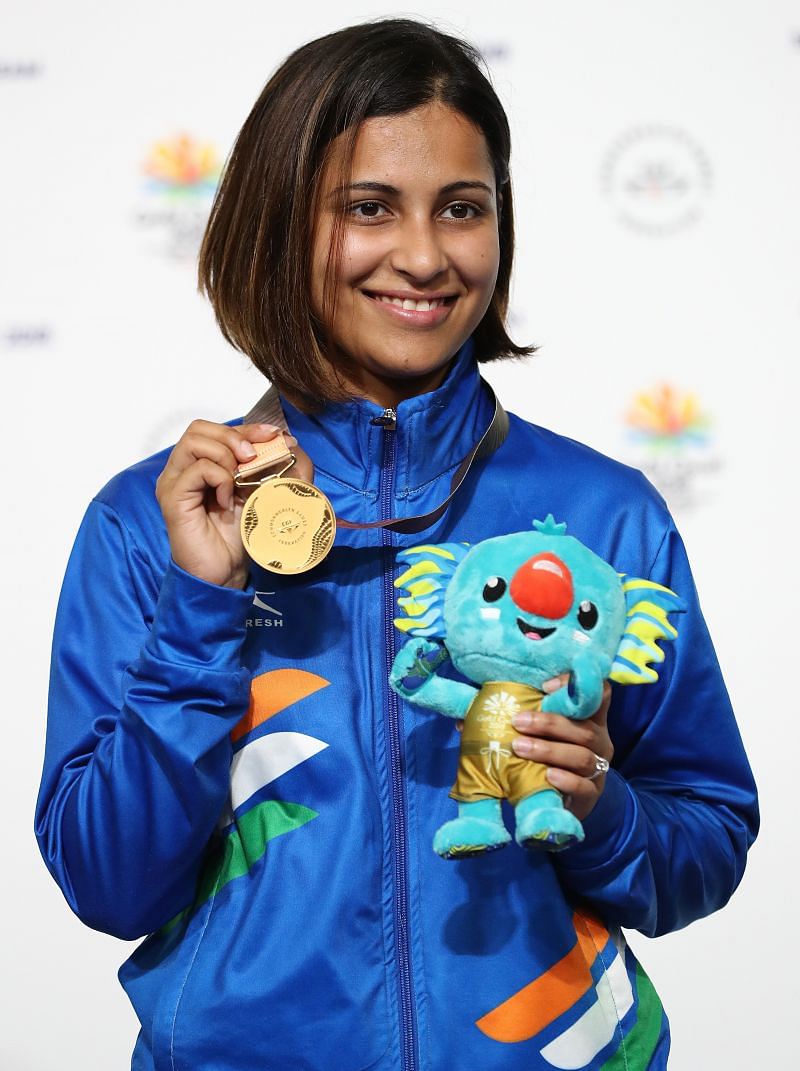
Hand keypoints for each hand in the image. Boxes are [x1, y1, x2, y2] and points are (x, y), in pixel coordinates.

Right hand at [156, 420, 313, 589]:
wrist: (226, 572)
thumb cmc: (239, 536)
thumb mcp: (262, 494)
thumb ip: (274, 468)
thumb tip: (289, 442)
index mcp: (199, 465)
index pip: (216, 430)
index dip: (246, 428)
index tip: (273, 435)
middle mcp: (181, 470)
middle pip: (199, 428)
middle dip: (233, 436)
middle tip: (254, 458)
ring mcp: (174, 482)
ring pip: (194, 442)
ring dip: (225, 455)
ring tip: (240, 480)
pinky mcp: (173, 498)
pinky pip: (197, 470)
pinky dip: (220, 478)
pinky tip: (228, 501)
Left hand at [510, 677, 612, 820]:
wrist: (562, 801)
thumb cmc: (545, 758)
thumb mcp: (539, 734)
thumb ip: (517, 719)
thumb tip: (466, 719)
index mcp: (589, 719)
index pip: (599, 694)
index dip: (576, 686)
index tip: (545, 686)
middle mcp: (599, 741)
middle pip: (584, 728)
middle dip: (549, 723)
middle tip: (517, 722)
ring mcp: (598, 769)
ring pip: (582, 756)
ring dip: (549, 750)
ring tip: (520, 748)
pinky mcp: (592, 794)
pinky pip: (584, 787)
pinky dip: (566, 781)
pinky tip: (548, 776)